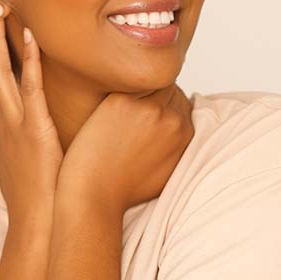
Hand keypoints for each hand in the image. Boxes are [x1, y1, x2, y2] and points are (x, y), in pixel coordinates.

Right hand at [0, 0, 63, 227]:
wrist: (37, 223)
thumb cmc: (35, 192)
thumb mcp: (23, 155)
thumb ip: (24, 131)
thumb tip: (30, 119)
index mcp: (1, 119)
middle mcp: (2, 115)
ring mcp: (15, 121)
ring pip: (1, 70)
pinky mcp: (34, 129)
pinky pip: (31, 88)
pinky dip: (30, 61)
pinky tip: (31, 36)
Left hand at [57, 84, 193, 216]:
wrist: (95, 195)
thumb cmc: (125, 188)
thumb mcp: (167, 172)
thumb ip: (177, 147)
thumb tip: (179, 130)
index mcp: (185, 134)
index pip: (181, 102)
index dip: (162, 106)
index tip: (144, 115)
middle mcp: (171, 119)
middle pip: (167, 90)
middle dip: (152, 96)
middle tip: (129, 112)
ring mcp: (147, 110)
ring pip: (146, 83)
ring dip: (135, 91)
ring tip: (118, 111)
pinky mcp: (121, 103)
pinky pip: (122, 85)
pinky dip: (115, 93)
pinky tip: (105, 108)